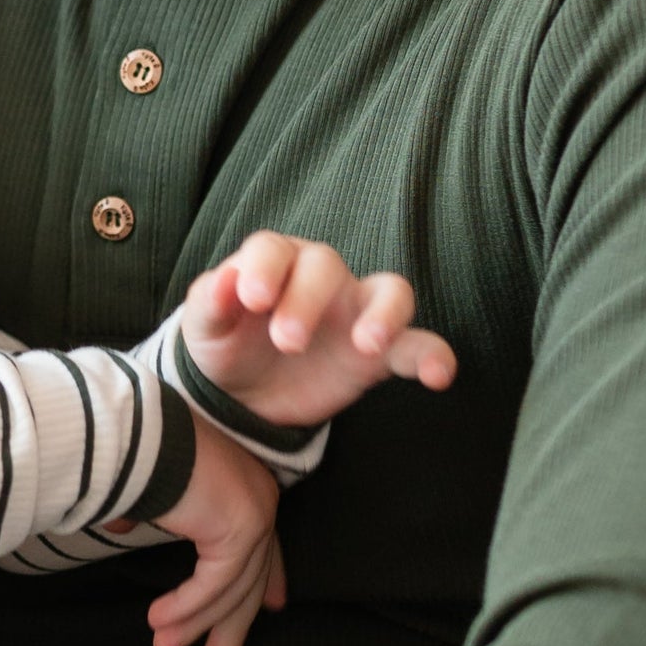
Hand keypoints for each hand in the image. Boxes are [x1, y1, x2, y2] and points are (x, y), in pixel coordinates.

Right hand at [144, 411, 286, 645]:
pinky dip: (187, 607)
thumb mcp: (150, 489)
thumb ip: (152, 512)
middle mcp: (259, 496)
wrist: (134, 430)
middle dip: (230, 625)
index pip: (260, 546)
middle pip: (250, 577)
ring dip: (195, 624)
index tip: (268, 611)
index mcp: (246, 485)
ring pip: (231, 588)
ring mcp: (254, 511)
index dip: (264, 583)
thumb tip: (121, 527)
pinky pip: (215, 584)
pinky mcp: (240, 528)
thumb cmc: (135, 448)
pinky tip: (159, 622)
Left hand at [183, 231, 455, 425]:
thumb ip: (210, 303)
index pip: (273, 250)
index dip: (265, 268)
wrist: (244, 395)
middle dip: (306, 300)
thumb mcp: (205, 328)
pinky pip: (416, 345)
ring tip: (367, 344)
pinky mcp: (379, 354)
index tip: (253, 300)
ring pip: (388, 291)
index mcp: (273, 264)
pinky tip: (440, 376)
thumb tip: (226, 281)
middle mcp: (320, 279)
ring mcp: (356, 312)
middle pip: (325, 267)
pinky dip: (434, 355)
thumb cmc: (225, 346)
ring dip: (384, 314)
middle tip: (285, 341)